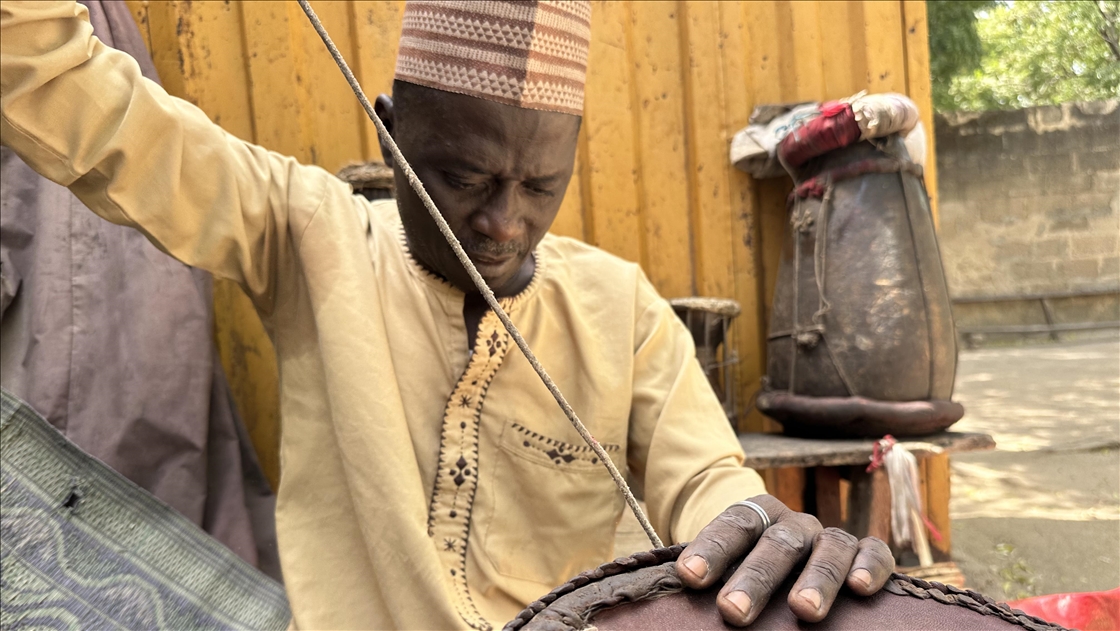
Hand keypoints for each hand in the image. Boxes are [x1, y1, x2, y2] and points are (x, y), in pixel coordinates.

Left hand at [675, 494, 893, 626]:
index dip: (712, 550)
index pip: (734, 526)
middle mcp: (795, 524)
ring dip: (816, 578)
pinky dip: (869, 566)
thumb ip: (713, 580)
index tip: (689, 577)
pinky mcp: (866, 552)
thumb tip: (680, 602)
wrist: (794, 559)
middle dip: (755, 577)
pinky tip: (860, 588)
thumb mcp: (729, 571)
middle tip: (733, 611)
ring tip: (803, 610)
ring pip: (829, 548)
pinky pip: (873, 552)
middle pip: (776, 543)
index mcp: (757, 518)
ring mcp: (830, 537)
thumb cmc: (751, 575)